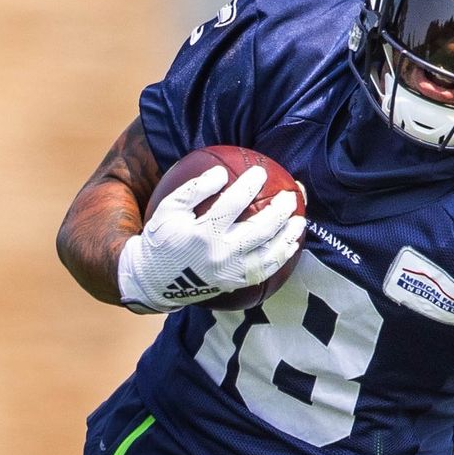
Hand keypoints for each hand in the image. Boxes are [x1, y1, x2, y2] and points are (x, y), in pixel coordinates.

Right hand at [116, 165, 305, 312]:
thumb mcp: (169, 209)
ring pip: (268, 254)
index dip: (249, 185)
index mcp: (202, 233)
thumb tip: (221, 173)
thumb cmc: (163, 237)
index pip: (232, 204)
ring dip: (287, 236)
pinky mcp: (235, 283)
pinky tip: (290, 244)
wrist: (154, 279)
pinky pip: (265, 271)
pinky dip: (281, 257)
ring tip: (299, 220)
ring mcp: (230, 272)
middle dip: (279, 211)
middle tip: (290, 196)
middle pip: (260, 230)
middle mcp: (219, 255)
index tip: (259, 172)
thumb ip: (194, 190)